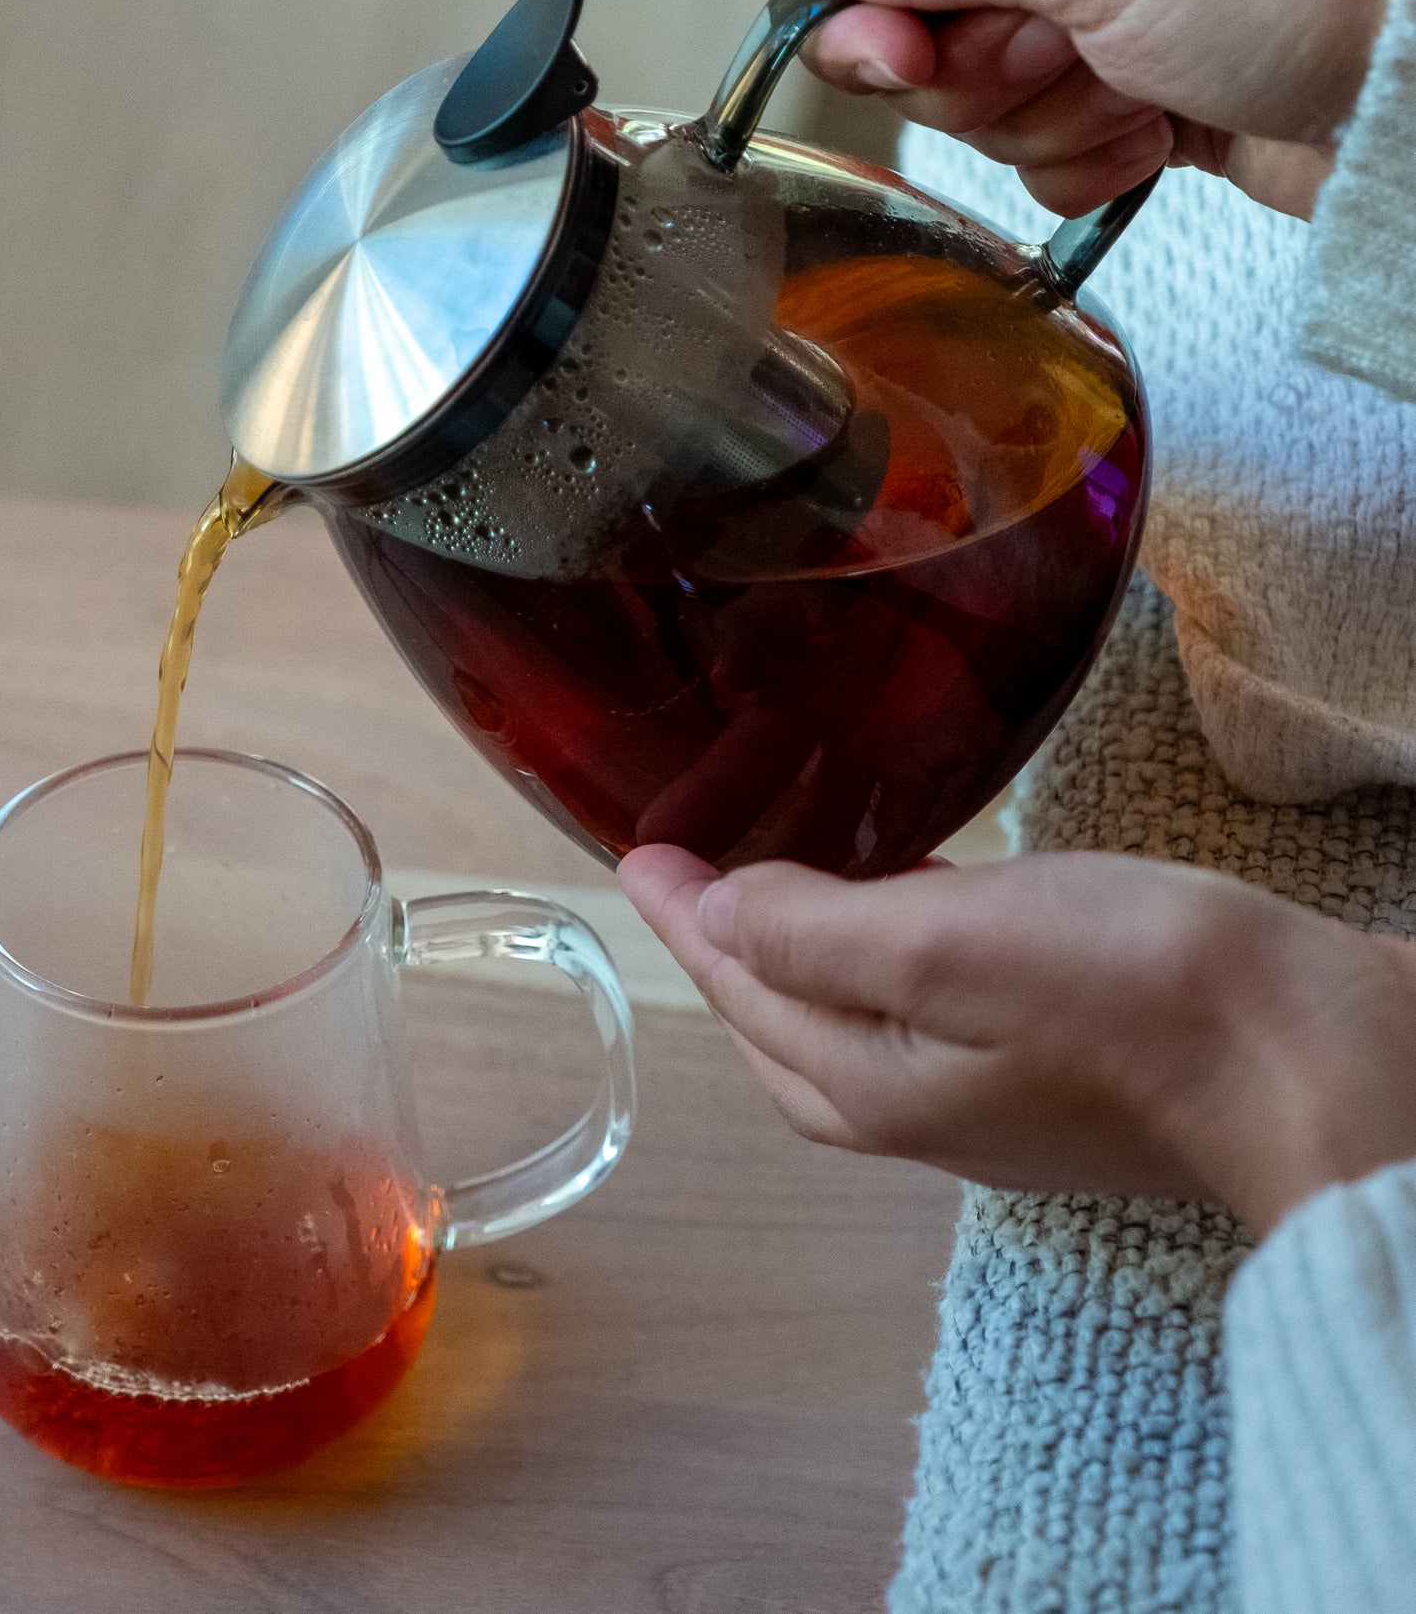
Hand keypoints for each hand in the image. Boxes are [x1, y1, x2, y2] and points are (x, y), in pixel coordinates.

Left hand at [619, 843, 1415, 1234]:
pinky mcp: (1055, 1073)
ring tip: (783, 875)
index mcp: (868, 1084)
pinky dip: (886, 960)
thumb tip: (715, 913)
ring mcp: (989, 1102)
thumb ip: (815, 934)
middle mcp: (914, 1110)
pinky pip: (925, 1014)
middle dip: (724, 947)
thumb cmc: (1133, 995)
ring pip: (849, 1022)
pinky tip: (917, 900)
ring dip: (802, 954)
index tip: (640, 851)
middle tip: (694, 866)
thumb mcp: (947, 944)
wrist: (1320, 1063)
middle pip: (779, 1023)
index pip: (741, 987)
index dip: (685, 914)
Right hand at [766, 0, 1415, 218]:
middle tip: (1061, 53)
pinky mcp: (1107, 97)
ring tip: (1133, 85)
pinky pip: (1030, 161)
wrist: (1397, 91)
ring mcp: (1076, 18)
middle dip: (979, 80)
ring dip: (1044, 126)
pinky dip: (1085, 163)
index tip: (915, 57)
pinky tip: (1154, 129)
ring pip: (968, 114)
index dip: (870, 20)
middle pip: (910, 43)